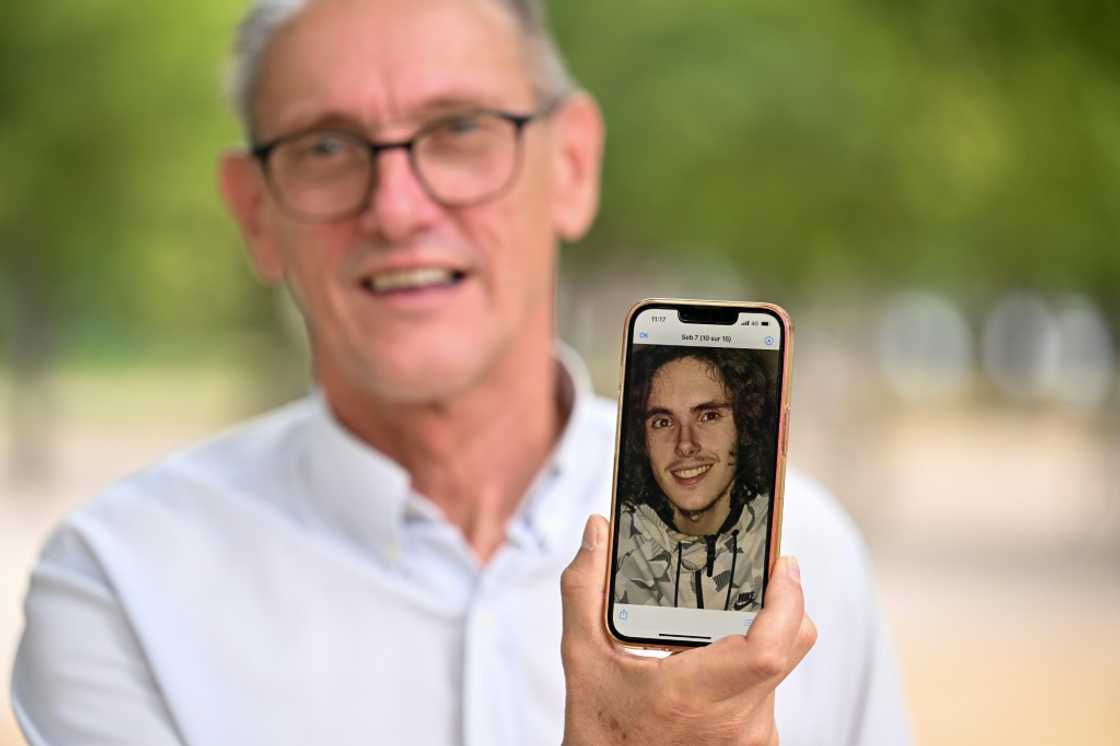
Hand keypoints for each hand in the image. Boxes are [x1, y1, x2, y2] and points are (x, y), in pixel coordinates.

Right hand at [560, 515, 815, 745]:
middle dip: (780, 605)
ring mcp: (752, 738)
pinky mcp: (757, 745)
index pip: (770, 646)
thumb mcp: (582, 658)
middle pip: (790, 647)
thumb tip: (596, 531)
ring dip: (760, 639)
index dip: (788, 601)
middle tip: (757, 576)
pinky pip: (771, 694)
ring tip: (719, 625)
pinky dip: (752, 670)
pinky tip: (715, 663)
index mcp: (696, 694)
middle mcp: (737, 721)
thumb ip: (585, 590)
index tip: (782, 566)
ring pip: (782, 669)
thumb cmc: (600, 736)